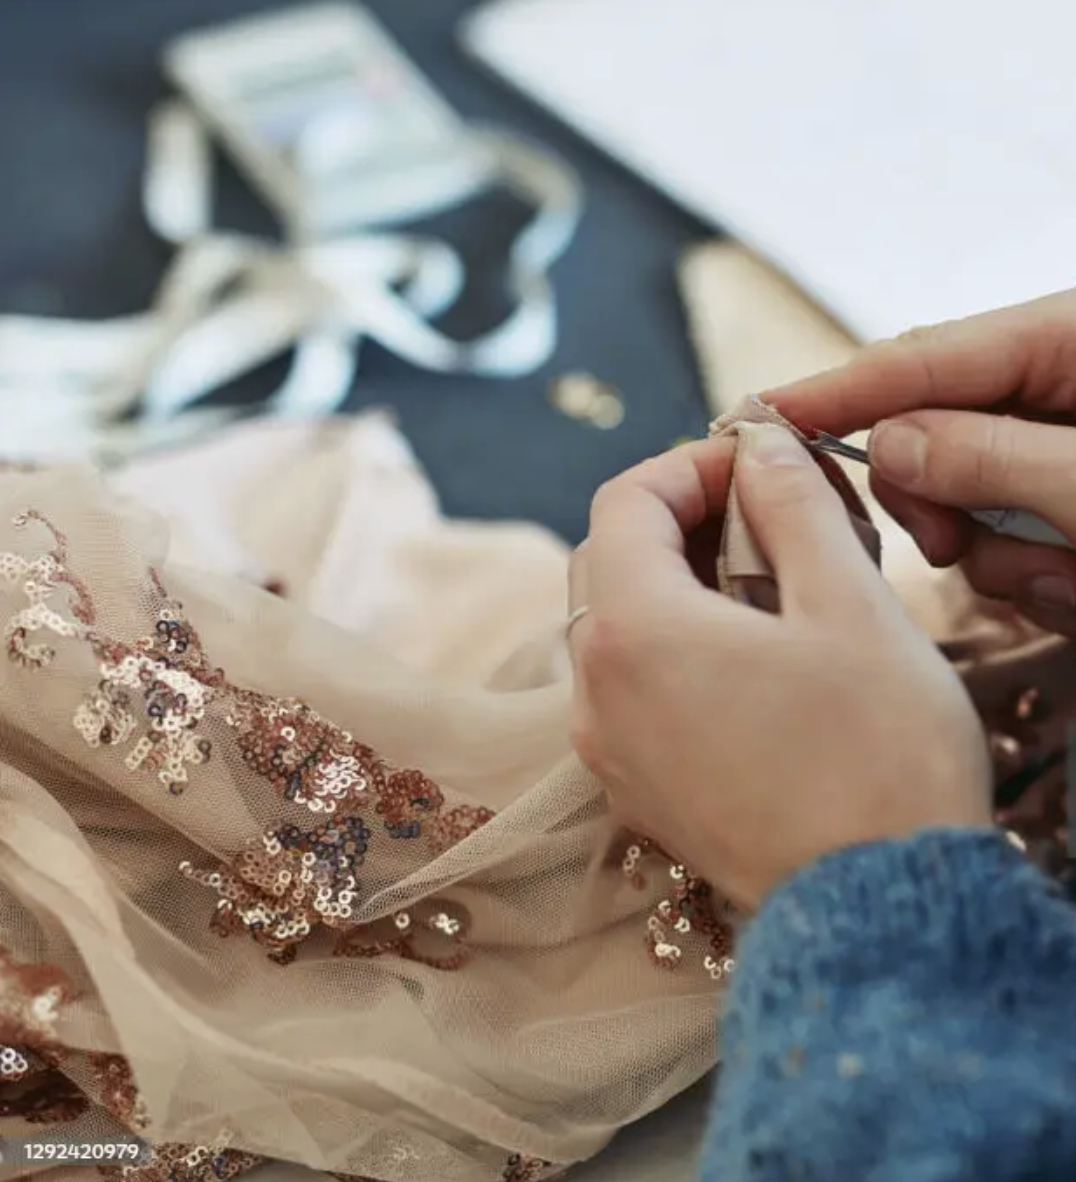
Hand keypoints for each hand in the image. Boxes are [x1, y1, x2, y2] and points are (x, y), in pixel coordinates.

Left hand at [569, 428, 990, 909]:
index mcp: (633, 630)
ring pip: (616, 626)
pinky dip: (672, 650)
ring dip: (678, 586)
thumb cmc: (877, 755)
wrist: (877, 908)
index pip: (623, 500)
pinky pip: (629, 689)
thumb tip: (757, 444)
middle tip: (764, 519)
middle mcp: (596, 689)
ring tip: (767, 589)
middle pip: (609, 559)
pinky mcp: (634, 789)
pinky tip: (747, 662)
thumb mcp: (851, 605)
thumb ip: (791, 506)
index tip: (754, 467)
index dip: (687, 466)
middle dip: (681, 521)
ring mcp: (607, 747)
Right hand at [764, 289, 1075, 635]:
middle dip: (931, 501)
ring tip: (1070, 574)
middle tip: (949, 543)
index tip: (757, 416)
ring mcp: (1056, 454)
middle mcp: (1052, 391)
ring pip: (963, 503)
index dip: (833, 392)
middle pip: (927, 435)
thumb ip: (990, 455)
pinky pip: (1008, 543)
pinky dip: (1037, 576)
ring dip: (1001, 555)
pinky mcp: (1064, 508)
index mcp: (1068, 341)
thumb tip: (889, 446)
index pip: (920, 359)